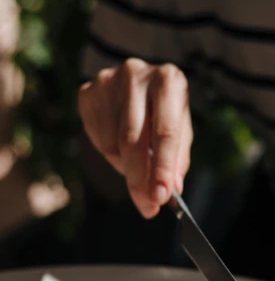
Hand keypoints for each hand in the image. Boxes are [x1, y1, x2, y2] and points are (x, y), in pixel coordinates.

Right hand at [79, 58, 192, 217]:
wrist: (141, 81)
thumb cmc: (165, 110)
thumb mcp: (180, 130)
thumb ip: (176, 160)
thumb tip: (168, 193)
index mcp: (169, 81)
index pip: (166, 132)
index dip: (162, 168)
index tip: (161, 198)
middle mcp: (137, 74)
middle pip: (134, 140)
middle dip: (140, 180)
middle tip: (147, 206)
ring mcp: (108, 81)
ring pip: (113, 145)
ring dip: (126, 169)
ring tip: (137, 167)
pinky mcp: (88, 93)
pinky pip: (97, 139)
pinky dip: (111, 156)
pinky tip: (122, 149)